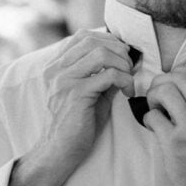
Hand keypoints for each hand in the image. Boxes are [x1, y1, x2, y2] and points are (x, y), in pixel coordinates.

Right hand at [40, 29, 134, 165]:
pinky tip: (128, 92)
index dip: (108, 40)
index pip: (83, 36)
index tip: (122, 55)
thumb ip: (100, 71)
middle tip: (129, 68)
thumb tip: (125, 56)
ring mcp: (64, 80)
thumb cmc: (78, 121)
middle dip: (118, 51)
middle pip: (93, 41)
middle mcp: (56, 69)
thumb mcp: (88, 90)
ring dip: (122, 64)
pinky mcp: (76, 94)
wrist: (61, 149)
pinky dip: (125, 80)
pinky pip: (108, 75)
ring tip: (128, 80)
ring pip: (101, 54)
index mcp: (55, 65)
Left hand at [143, 67, 185, 185]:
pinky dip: (149, 118)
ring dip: (153, 97)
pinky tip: (155, 127)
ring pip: (164, 91)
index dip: (180, 73)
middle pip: (178, 78)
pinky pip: (152, 116)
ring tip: (156, 110)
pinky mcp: (174, 143)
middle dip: (162, 82)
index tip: (173, 84)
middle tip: (158, 97)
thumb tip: (182, 82)